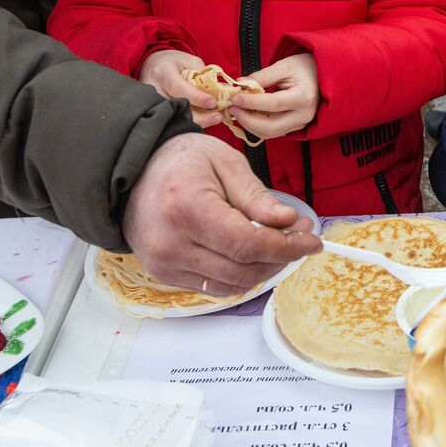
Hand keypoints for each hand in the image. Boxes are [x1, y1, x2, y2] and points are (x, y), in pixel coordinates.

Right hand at [123, 133, 320, 296]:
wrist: (133, 170)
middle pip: (244, 270)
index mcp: (187, 208)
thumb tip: (288, 223)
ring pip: (232, 285)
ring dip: (264, 269)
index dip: (288, 247)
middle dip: (282, 257)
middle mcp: (171, 243)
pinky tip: (252, 252)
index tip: (311, 240)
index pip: (249, 245)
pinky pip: (214, 286)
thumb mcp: (226, 163)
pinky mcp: (164, 274)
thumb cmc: (180, 160)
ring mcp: (164, 264)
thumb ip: (257, 197)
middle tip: (300, 235)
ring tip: (279, 242)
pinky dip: (240, 274)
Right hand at [139, 49, 220, 127]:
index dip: (197, 97)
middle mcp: (153, 88)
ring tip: (213, 118)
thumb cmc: (175, 63)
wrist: (155, 66)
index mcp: (163, 71)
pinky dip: (189, 122)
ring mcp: (151, 102)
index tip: (213, 103)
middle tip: (217, 116)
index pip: (179, 88)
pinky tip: (203, 120)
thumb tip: (218, 93)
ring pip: (174, 118)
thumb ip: (202, 76)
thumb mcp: (190, 62)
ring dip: (196, 122)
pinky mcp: (155, 111)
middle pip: (175, 108)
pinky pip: (173, 121)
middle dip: (198, 116)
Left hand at [231, 53, 319, 140]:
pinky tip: (247, 115)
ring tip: (236, 111)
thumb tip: (239, 85)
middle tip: (231, 108)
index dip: (251, 103)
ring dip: (249, 125)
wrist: (323, 76)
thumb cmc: (304, 67)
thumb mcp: (283, 66)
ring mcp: (300, 124)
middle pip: (270, 127)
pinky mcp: (295, 128)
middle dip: (247, 120)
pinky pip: (272, 132)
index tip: (234, 97)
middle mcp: (303, 115)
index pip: (273, 104)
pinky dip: (256, 126)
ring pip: (269, 133)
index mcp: (303, 97)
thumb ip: (261, 77)